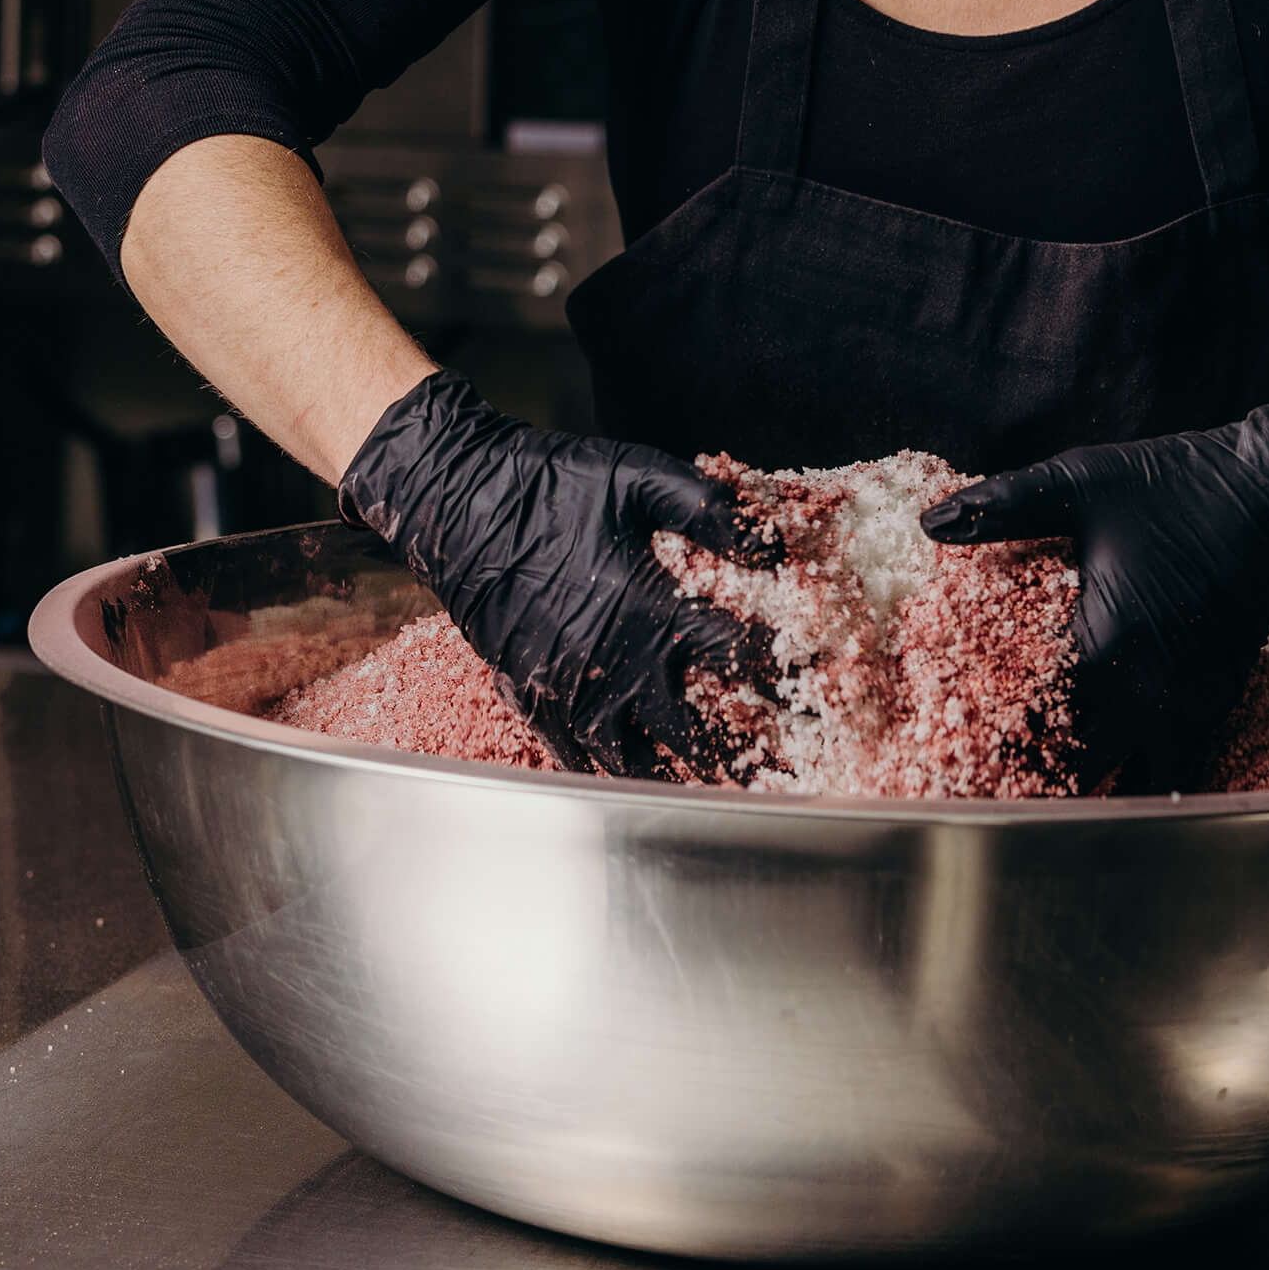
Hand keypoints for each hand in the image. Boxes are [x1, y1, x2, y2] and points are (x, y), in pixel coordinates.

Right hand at [339, 373, 775, 780]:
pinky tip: (631, 778)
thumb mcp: (637, 477)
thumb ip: (707, 509)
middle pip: (690, 729)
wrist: (458, 501)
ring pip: (631, 758)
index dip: (778, 671)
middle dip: (739, 754)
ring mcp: (566, 686)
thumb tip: (770, 540)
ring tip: (714, 792)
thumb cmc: (550, 483)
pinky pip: (573, 755)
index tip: (811, 685)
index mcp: (647, 608)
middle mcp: (611, 660)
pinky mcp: (529, 693)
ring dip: (675, 774)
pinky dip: (608, 773)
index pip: (733, 656)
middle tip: (776, 776)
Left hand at [921, 389, 1268, 792]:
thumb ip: (1003, 507)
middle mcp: (1148, 693)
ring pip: (1130, 787)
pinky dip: (1138, 782)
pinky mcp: (1215, 706)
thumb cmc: (1177, 488)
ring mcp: (1188, 708)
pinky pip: (1174, 772)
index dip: (988, 742)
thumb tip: (930, 522)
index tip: (951, 753)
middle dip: (1030, 779)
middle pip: (1076, 772)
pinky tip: (1108, 774)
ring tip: (1043, 786)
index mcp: (1105, 647)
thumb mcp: (1080, 483)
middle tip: (985, 779)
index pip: (1031, 724)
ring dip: (1087, 790)